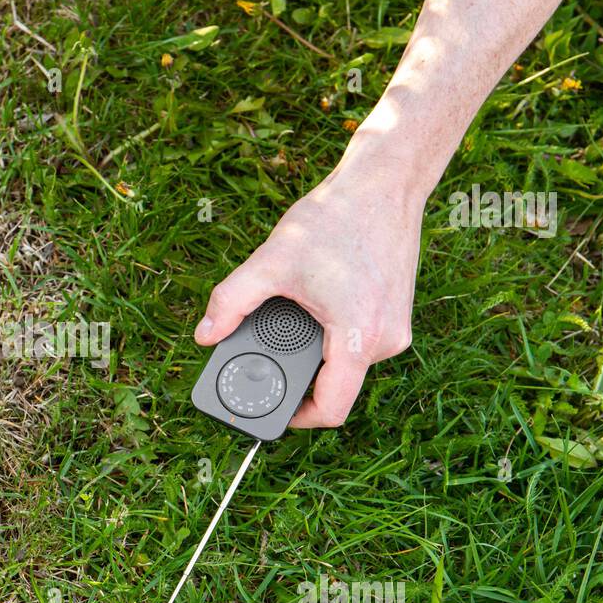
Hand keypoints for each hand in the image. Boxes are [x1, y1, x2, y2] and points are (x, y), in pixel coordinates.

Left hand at [193, 149, 423, 428]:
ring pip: (346, 364)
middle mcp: (385, 340)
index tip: (270, 409)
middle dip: (297, 375)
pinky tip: (315, 304)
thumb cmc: (335, 219)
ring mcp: (396, 329)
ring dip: (314, 351)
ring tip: (292, 316)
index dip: (295, 418)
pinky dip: (332, 334)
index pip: (330, 409)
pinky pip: (358, 343)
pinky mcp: (397, 315)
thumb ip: (232, 302)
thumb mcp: (271, 260)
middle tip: (265, 354)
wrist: (385, 183)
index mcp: (357, 336)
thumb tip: (205, 335)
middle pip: (335, 386)